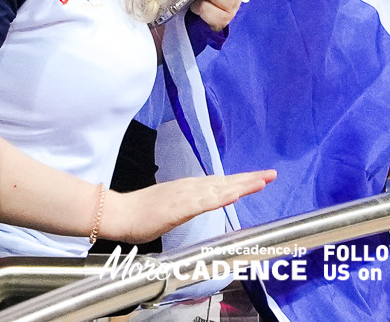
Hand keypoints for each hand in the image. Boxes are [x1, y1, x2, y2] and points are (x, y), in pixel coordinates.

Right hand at [101, 170, 275, 242]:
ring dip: (241, 185)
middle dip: (249, 179)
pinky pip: (203, 202)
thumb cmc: (138, 215)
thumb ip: (184, 207)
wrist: (117, 214)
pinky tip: (233, 196)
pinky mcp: (177, 206)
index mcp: (188, 190)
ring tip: (262, 181)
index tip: (261, 178)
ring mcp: (184, 196)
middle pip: (225, 182)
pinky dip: (220, 198)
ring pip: (219, 189)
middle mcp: (190, 188)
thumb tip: (193, 208)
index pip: (221, 183)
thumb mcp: (169, 210)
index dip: (241, 180)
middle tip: (272, 175)